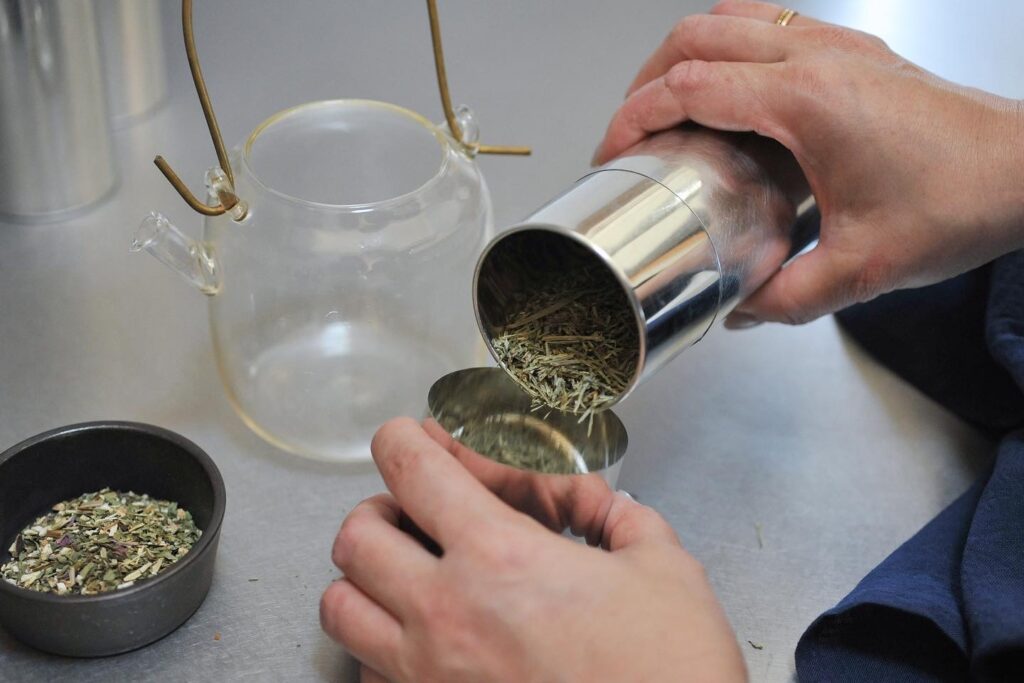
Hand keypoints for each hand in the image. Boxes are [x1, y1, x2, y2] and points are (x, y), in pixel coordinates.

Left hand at [320, 418, 745, 681]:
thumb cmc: (670, 671)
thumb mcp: (663, 567)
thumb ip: (618, 517)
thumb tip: (598, 504)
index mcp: (500, 555)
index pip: (411, 468)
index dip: (403, 438)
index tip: (411, 437)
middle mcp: (446, 613)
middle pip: (355, 536)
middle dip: (378, 508)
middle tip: (411, 511)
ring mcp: (430, 675)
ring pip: (339, 610)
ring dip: (361, 579)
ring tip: (400, 574)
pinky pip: (367, 674)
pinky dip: (377, 648)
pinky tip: (420, 641)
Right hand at [594, 1, 1023, 324]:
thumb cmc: (962, 200)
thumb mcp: (863, 268)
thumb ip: (788, 298)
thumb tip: (740, 309)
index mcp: (808, 102)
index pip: (691, 84)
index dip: (635, 115)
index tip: (613, 148)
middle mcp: (818, 59)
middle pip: (698, 33)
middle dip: (646, 78)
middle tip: (631, 128)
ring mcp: (838, 46)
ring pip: (733, 15)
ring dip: (687, 52)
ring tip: (668, 103)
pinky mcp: (856, 51)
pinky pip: (771, 25)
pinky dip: (730, 46)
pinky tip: (731, 93)